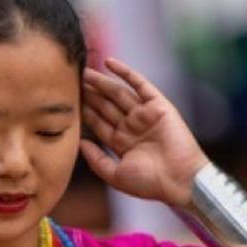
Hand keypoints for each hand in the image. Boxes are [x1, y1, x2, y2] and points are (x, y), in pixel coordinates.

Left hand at [79, 58, 209, 204]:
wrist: (179, 179)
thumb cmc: (150, 183)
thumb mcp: (115, 175)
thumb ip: (96, 160)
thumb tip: (79, 143)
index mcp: (122, 143)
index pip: (98, 123)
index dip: (84, 111)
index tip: (67, 100)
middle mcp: (132, 127)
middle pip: (106, 106)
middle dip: (90, 94)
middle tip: (71, 78)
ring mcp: (144, 115)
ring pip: (118, 93)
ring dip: (102, 82)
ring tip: (84, 71)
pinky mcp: (158, 106)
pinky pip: (140, 84)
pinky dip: (126, 73)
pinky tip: (109, 63)